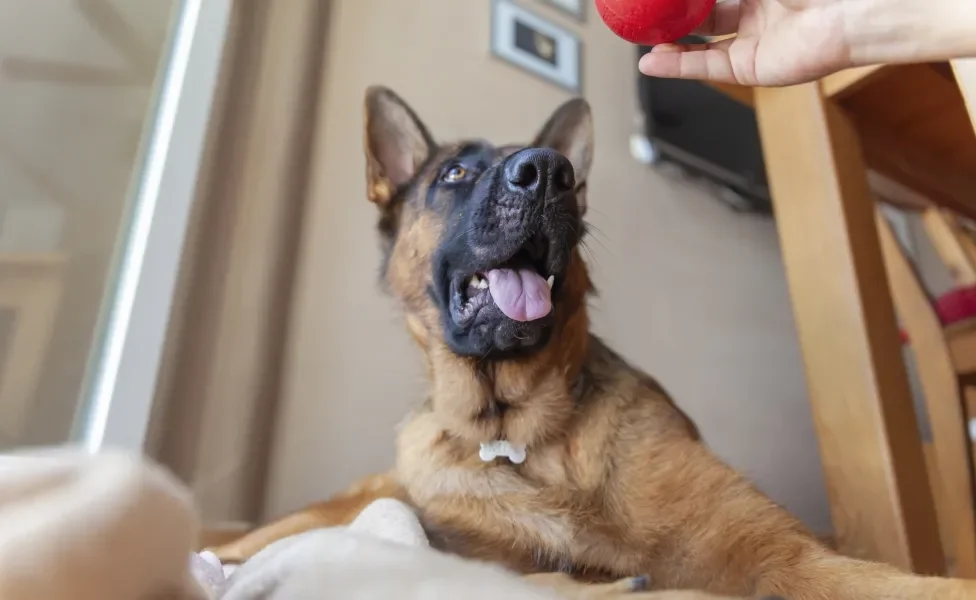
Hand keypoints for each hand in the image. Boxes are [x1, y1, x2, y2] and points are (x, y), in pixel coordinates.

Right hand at [638, 0, 851, 85]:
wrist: (852, 11)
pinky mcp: (751, 69)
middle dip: (672, 15)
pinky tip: (651, 61)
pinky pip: (706, 66)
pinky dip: (677, 65)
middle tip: (642, 14)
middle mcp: (756, 10)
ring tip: (638, 38)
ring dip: (668, 42)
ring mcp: (753, 41)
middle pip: (702, 14)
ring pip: (700, 43)